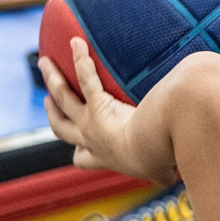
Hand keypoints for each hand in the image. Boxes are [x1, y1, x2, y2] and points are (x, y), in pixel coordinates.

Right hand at [40, 38, 178, 184]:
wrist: (159, 147)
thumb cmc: (165, 157)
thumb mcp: (161, 170)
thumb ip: (164, 174)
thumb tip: (174, 178)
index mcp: (106, 157)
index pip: (83, 159)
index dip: (78, 153)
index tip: (76, 149)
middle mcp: (92, 140)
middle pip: (61, 128)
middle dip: (52, 113)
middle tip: (48, 99)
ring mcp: (91, 122)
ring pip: (63, 98)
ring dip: (52, 79)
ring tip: (45, 62)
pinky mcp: (100, 105)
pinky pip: (86, 79)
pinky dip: (81, 60)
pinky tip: (77, 42)